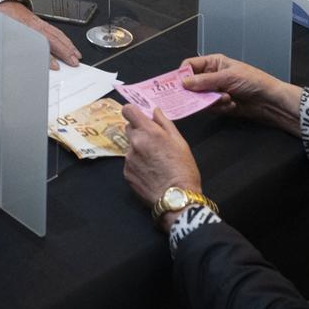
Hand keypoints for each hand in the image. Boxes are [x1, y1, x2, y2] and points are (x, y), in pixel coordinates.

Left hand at [0, 0, 82, 67]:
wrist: (4, 0)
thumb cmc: (3, 16)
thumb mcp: (3, 32)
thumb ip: (10, 45)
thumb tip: (14, 59)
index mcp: (26, 28)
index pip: (41, 45)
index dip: (49, 57)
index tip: (56, 66)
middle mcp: (36, 25)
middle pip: (55, 39)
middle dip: (66, 51)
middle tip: (75, 62)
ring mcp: (40, 23)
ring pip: (58, 34)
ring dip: (69, 45)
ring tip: (76, 54)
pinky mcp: (41, 22)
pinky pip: (56, 30)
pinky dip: (65, 38)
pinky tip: (68, 44)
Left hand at [122, 105, 203, 225]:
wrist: (176, 198)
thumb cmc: (183, 168)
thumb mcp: (180, 142)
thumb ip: (165, 123)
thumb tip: (154, 111)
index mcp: (148, 131)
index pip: (128, 111)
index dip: (133, 112)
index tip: (139, 118)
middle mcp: (134, 142)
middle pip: (129, 128)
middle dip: (139, 132)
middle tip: (153, 143)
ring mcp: (128, 158)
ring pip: (130, 147)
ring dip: (139, 149)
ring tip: (154, 163)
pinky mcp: (126, 172)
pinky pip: (129, 162)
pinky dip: (137, 164)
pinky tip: (150, 173)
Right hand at [178, 54, 304, 134]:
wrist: (269, 101)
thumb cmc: (253, 81)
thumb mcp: (227, 77)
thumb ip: (204, 81)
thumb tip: (184, 82)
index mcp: (213, 63)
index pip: (190, 65)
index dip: (182, 74)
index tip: (177, 84)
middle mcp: (212, 76)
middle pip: (192, 84)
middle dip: (196, 91)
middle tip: (192, 97)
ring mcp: (215, 91)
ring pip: (200, 98)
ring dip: (212, 101)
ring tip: (227, 99)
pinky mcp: (219, 105)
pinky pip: (209, 108)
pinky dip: (219, 107)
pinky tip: (232, 104)